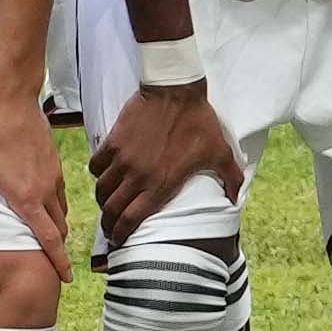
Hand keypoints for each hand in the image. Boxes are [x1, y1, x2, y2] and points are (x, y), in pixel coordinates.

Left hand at [0, 91, 72, 282]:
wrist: (12, 99)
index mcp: (27, 198)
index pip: (49, 238)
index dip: (59, 261)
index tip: (67, 278)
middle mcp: (45, 190)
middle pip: (59, 227)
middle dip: (57, 246)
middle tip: (52, 260)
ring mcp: (52, 174)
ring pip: (61, 208)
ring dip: (57, 224)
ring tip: (48, 233)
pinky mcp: (53, 161)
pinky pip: (59, 191)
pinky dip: (55, 203)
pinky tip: (42, 199)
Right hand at [88, 80, 243, 246]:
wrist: (175, 90)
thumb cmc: (199, 121)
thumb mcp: (219, 151)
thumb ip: (230, 177)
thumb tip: (235, 198)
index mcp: (161, 184)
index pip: (132, 219)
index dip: (121, 234)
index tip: (119, 240)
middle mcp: (138, 176)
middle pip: (112, 209)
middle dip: (108, 223)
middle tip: (109, 227)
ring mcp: (123, 159)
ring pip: (101, 189)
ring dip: (102, 199)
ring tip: (107, 201)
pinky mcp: (113, 141)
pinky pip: (96, 165)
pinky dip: (98, 172)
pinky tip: (104, 172)